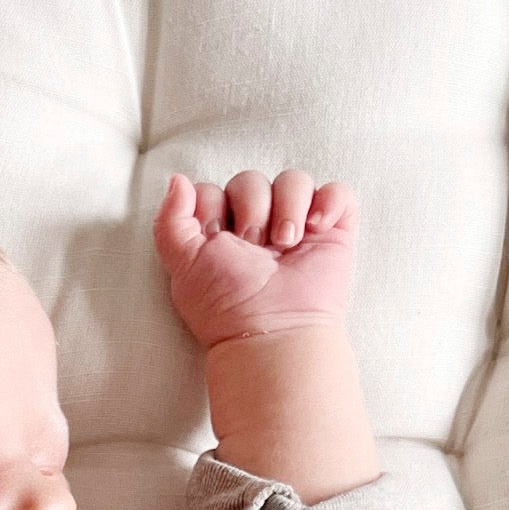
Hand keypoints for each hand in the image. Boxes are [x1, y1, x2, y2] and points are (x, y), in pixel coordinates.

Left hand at [152, 169, 356, 350]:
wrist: (273, 330)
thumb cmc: (226, 305)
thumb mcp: (183, 263)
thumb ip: (170, 220)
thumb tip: (178, 180)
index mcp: (220, 234)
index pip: (215, 190)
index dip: (213, 206)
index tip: (216, 240)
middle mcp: (258, 227)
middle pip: (251, 180)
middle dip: (251, 208)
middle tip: (253, 247)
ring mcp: (296, 228)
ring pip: (294, 180)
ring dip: (287, 206)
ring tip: (285, 245)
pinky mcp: (332, 233)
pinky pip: (338, 193)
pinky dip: (329, 202)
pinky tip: (315, 229)